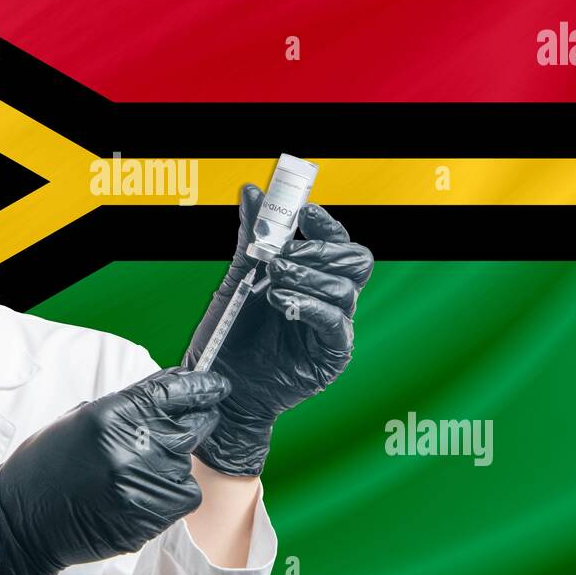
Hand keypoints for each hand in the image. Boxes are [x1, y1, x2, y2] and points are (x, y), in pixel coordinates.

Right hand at [0, 367, 230, 574]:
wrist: (22, 523)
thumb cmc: (47, 467)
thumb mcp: (80, 420)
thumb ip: (126, 409)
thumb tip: (169, 397)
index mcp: (111, 414)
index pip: (172, 391)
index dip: (200, 387)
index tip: (215, 387)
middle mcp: (131, 446)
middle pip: (192, 425)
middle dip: (199, 421)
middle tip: (198, 420)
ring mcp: (143, 483)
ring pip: (188, 463)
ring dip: (175, 462)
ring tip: (141, 470)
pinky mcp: (150, 516)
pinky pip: (184, 495)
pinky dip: (174, 492)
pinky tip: (146, 492)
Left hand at [184, 183, 372, 475]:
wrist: (220, 384)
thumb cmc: (230, 333)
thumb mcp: (236, 278)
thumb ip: (250, 236)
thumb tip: (252, 190)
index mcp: (311, 274)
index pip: (336, 241)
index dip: (325, 223)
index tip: (304, 212)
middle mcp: (328, 297)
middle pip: (355, 260)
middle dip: (321, 250)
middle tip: (282, 255)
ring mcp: (333, 326)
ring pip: (347, 289)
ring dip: (309, 277)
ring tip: (273, 282)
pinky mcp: (330, 355)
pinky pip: (336, 324)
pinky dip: (310, 307)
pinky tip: (283, 304)